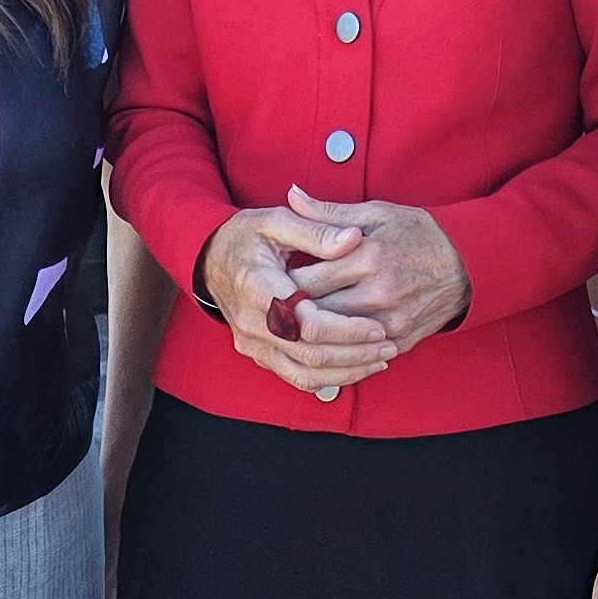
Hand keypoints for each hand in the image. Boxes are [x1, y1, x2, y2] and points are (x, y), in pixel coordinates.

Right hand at [200, 204, 400, 406]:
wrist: (209, 259)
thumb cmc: (246, 236)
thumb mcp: (276, 220)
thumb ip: (316, 230)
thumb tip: (354, 238)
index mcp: (257, 285)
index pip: (305, 321)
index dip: (345, 327)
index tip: (377, 325)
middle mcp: (251, 322)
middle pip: (309, 353)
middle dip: (354, 353)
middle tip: (388, 344)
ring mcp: (252, 343)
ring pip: (304, 373)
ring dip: (347, 371)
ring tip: (381, 358)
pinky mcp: (257, 354)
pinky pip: (295, 377)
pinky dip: (329, 378)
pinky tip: (356, 367)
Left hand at [279, 188, 471, 353]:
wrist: (469, 264)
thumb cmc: (419, 233)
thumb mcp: (376, 213)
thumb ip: (329, 212)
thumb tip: (291, 196)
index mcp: (368, 257)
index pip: (307, 280)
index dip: (280, 284)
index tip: (268, 281)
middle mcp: (378, 293)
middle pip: (315, 314)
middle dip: (289, 313)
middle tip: (270, 307)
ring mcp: (390, 322)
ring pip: (333, 339)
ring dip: (310, 333)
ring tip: (291, 324)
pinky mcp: (400, 341)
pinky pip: (357, 353)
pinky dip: (337, 347)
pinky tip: (322, 339)